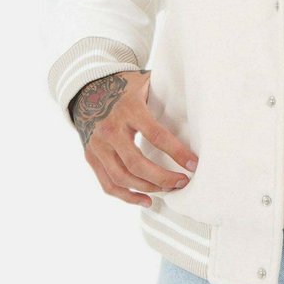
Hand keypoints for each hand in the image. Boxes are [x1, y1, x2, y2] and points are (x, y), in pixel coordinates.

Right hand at [71, 70, 197, 207]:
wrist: (88, 90)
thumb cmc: (125, 87)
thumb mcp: (144, 83)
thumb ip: (165, 92)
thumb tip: (196, 101)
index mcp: (129, 109)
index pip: (156, 135)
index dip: (176, 152)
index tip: (193, 164)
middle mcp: (110, 129)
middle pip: (137, 163)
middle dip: (163, 177)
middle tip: (182, 182)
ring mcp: (98, 145)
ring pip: (122, 177)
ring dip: (148, 188)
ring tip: (169, 189)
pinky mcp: (91, 157)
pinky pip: (108, 184)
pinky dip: (126, 197)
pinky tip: (146, 201)